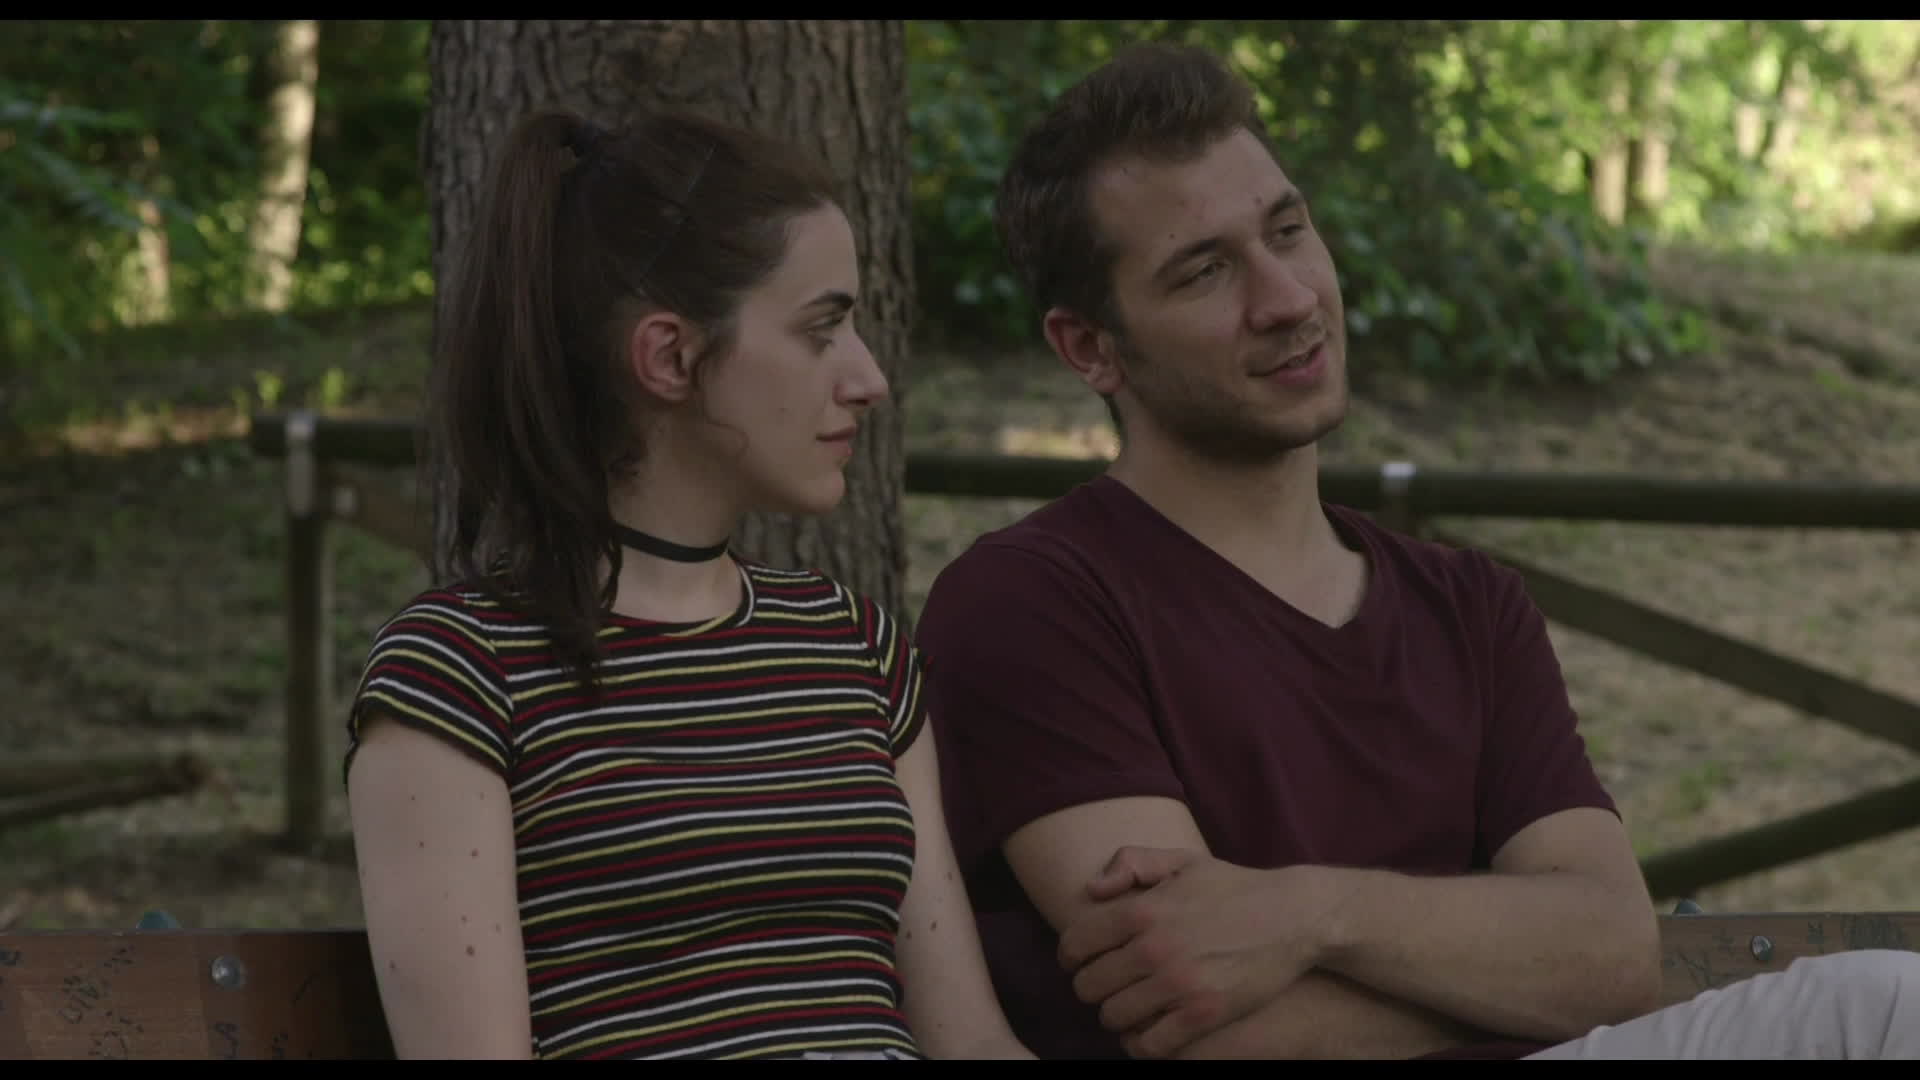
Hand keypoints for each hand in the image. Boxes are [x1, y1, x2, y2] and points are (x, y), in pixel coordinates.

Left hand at [1056, 847, 1332, 1058]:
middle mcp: (1153, 948)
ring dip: (1116, 1016)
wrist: (1293, 916)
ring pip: (1114, 1017)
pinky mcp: (1204, 1013)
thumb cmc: (1234, 888)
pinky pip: (1151, 1044)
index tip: (1079, 963)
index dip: (1071, 957)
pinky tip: (1150, 1032)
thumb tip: (1091, 889)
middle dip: (1093, 987)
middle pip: (1089, 986)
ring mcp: (1178, 984)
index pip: (1075, 944)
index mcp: (1141, 910)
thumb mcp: (1182, 861)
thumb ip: (1131, 862)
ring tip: (1130, 1008)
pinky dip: (1143, 1043)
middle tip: (1109, 987)